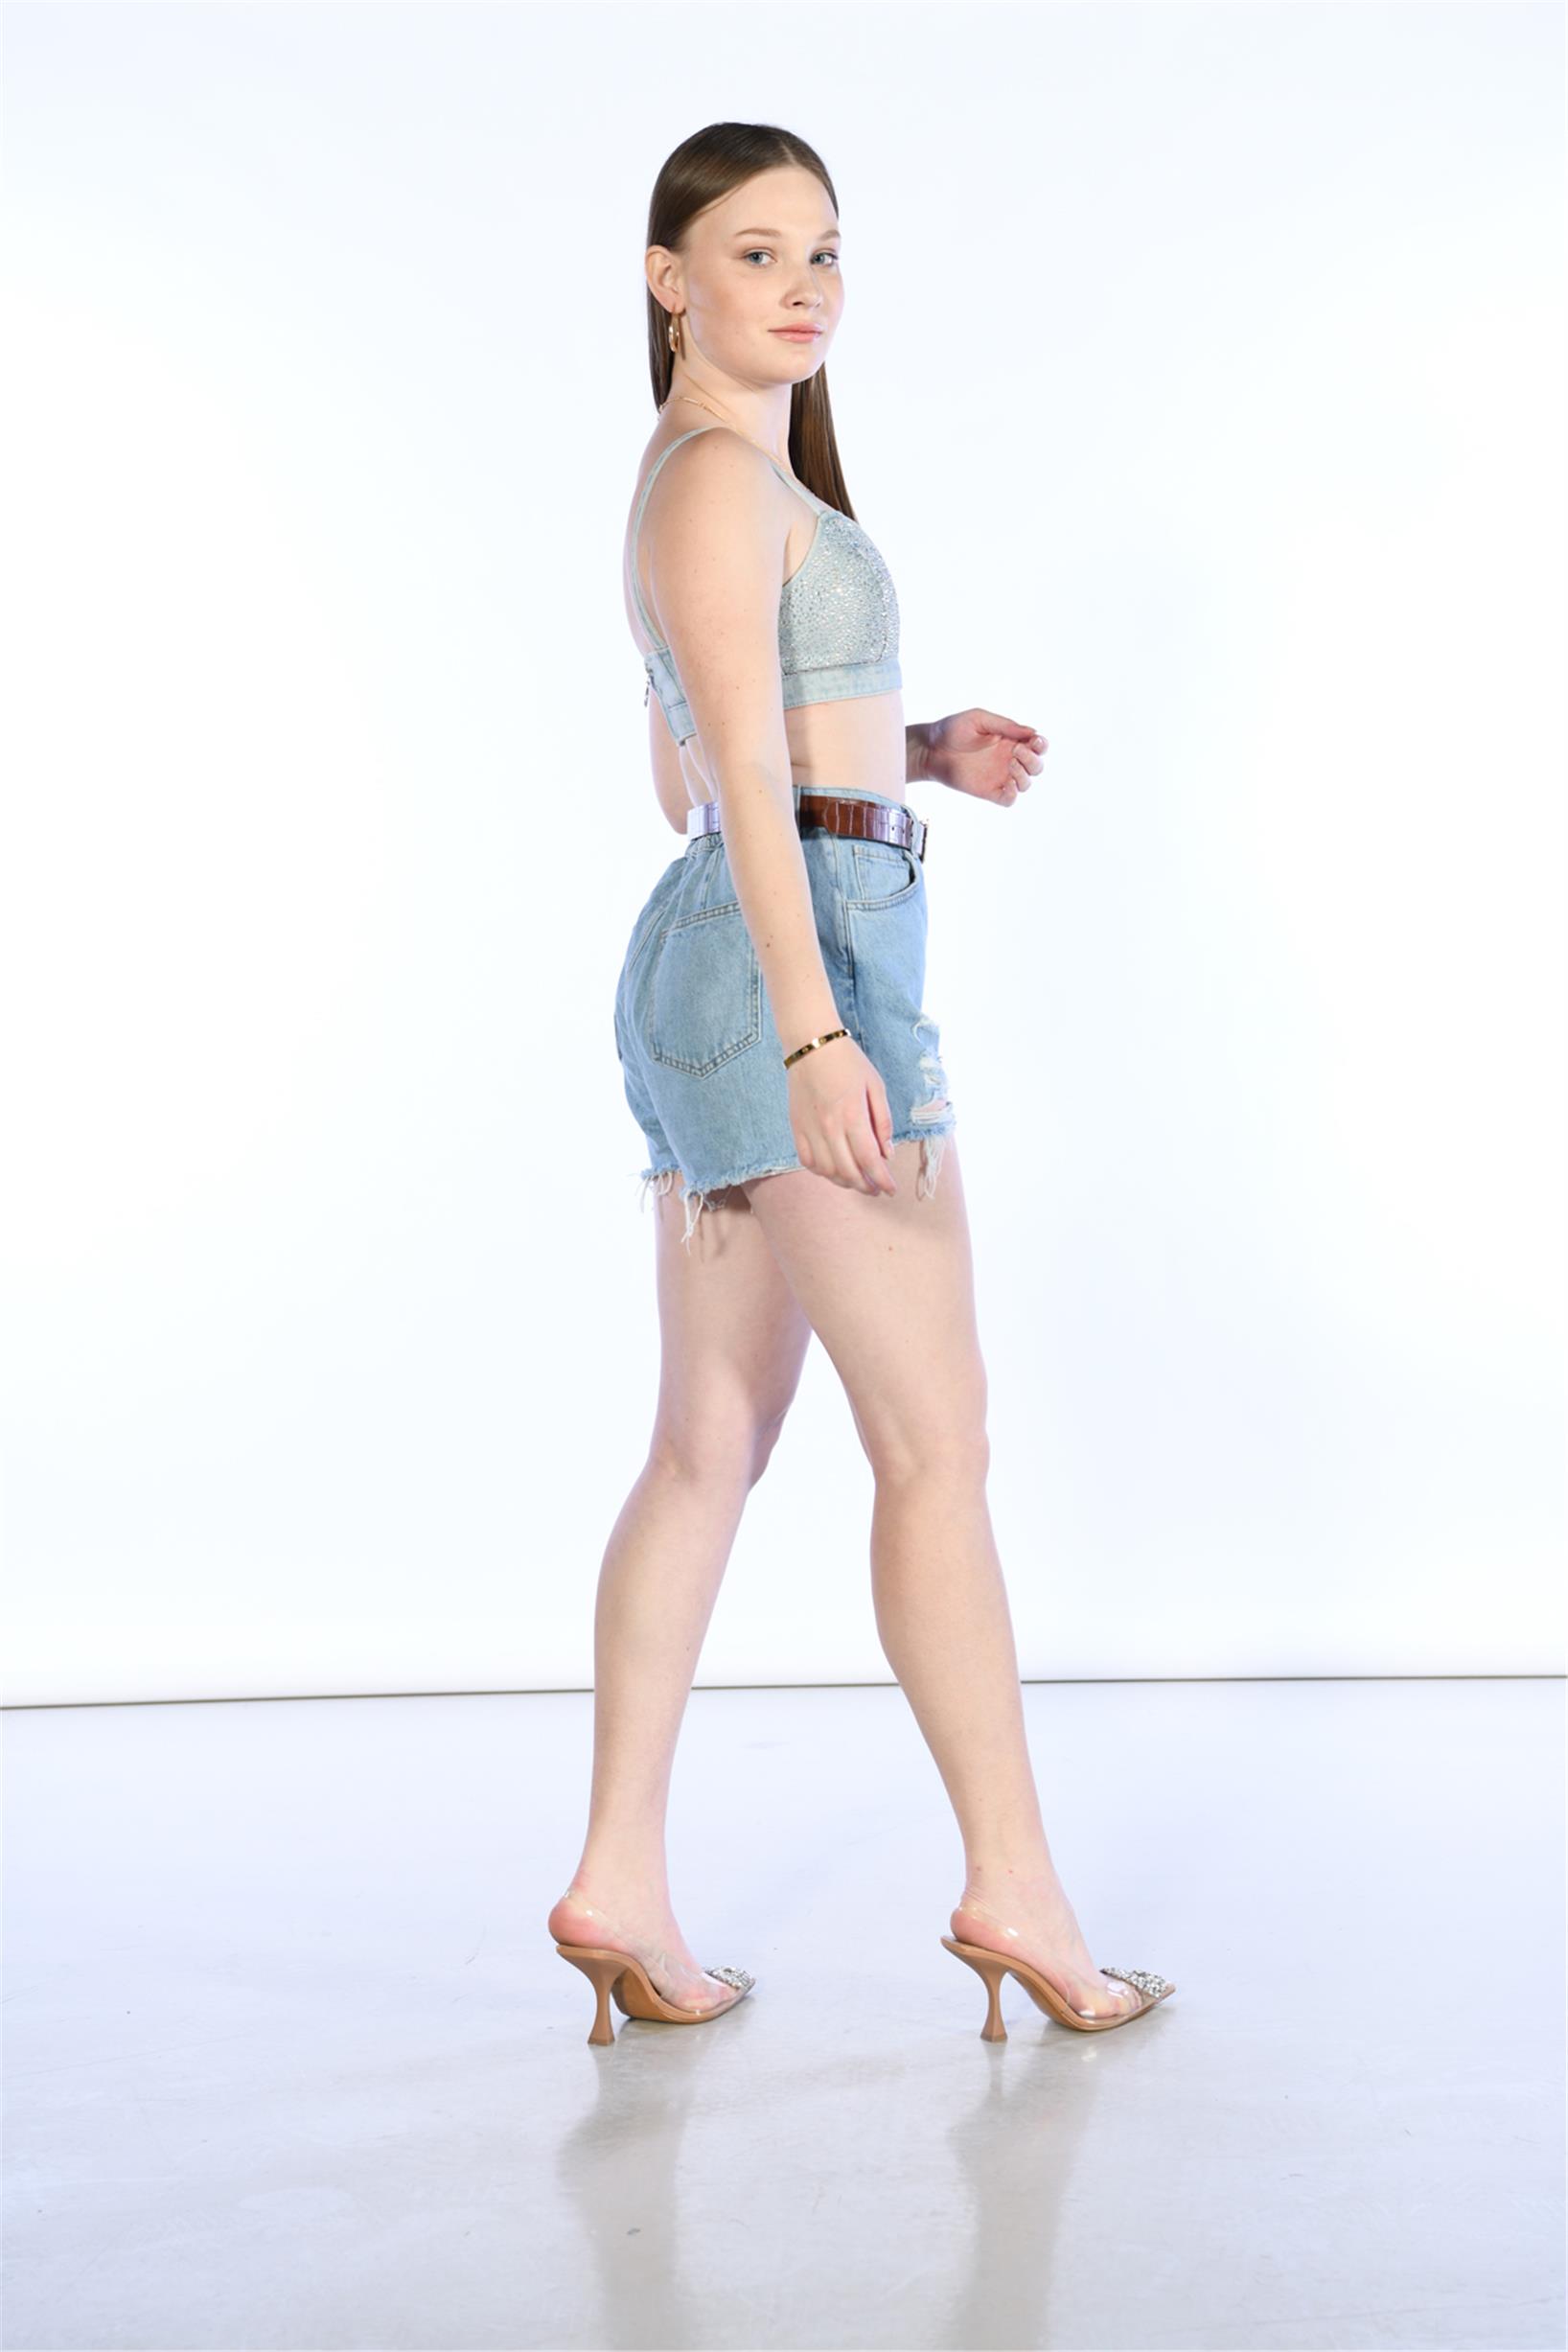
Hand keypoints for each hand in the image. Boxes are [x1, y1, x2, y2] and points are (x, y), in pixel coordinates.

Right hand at [786, 1034, 897, 1196]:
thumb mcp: (876, 1086)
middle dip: (866, 1186)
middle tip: (877, 1189)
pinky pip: (807, 1161)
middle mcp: (830, 1128)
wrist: (811, 1045)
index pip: (870, 1160)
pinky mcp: (796, 1128)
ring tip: (857, 1181)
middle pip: (849, 1172)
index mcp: (853, 1116)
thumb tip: (887, 1153)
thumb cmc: (848, 1062)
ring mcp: (810, 1130)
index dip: (882, 1179)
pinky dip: (822, 1172)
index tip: (891, 1189)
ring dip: (844, 1182)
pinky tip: (834, 1170)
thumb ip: (883, 1122)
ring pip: (827, 1171)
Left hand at [921, 708, 1046, 803]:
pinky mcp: (988, 791)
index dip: (1042, 745)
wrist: (930, 750)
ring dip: (1024, 775)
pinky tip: (1006, 784)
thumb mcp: (979, 719)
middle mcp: (1008, 759)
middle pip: (1036, 766)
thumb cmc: (952, 730)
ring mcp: (999, 776)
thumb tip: (1031, 732)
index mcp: (1010, 740)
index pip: (1037, 746)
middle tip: (1016, 752)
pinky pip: (1009, 799)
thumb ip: (1005, 725)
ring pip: (1026, 783)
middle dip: (1033, 760)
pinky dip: (1013, 794)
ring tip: (1009, 764)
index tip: (1035, 741)